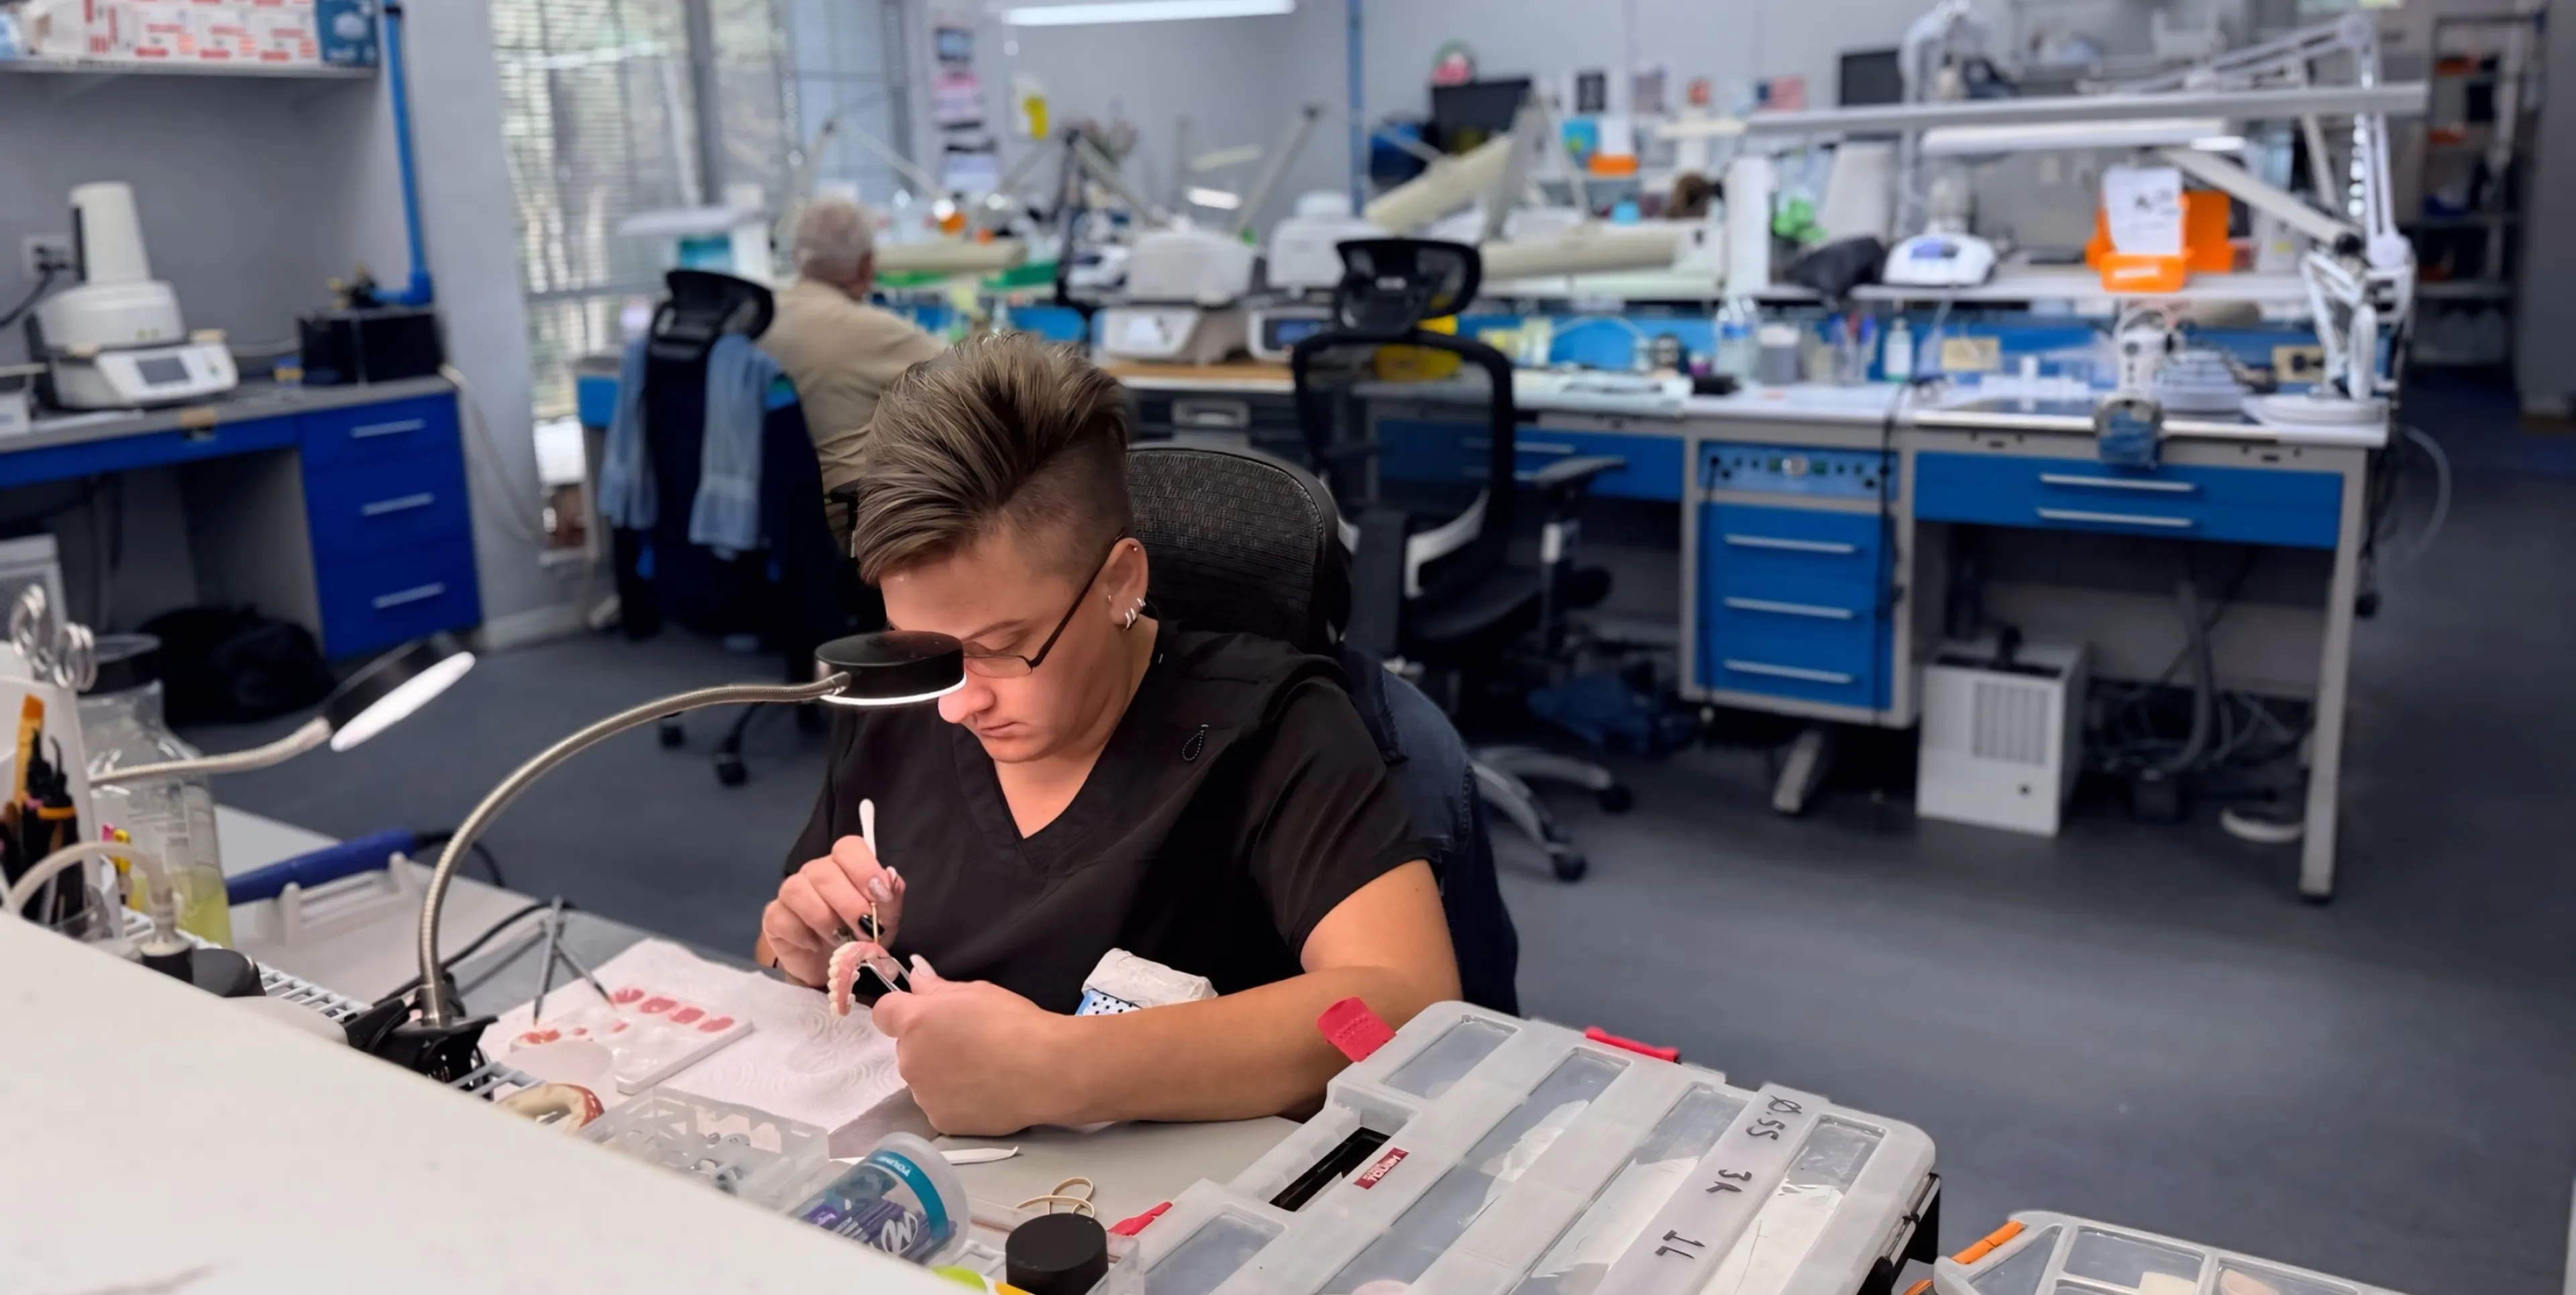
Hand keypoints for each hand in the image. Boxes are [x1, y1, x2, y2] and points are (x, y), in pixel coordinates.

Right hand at [763, 835, 905, 987]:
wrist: (835, 970)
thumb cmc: (861, 936)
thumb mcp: (885, 921)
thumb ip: (890, 900)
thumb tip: (891, 879)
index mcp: (845, 866)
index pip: (848, 847)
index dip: (864, 868)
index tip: (880, 896)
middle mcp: (816, 872)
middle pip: (824, 871)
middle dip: (849, 904)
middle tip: (864, 931)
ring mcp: (791, 892)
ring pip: (798, 890)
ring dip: (823, 918)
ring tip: (839, 940)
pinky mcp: (774, 917)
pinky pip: (780, 916)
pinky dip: (801, 935)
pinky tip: (815, 946)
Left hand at [872, 958, 1079, 1135]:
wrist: (1045, 1071)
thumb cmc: (1014, 1023)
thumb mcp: (977, 991)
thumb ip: (937, 987)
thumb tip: (915, 977)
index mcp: (915, 1022)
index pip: (884, 1013)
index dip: (902, 1012)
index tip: (925, 1015)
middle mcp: (910, 1060)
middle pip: (907, 1049)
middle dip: (929, 1045)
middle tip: (967, 1044)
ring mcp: (923, 1095)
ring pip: (924, 1079)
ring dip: (941, 1074)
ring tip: (981, 1071)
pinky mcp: (941, 1121)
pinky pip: (940, 1105)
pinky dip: (956, 1100)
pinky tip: (984, 1092)